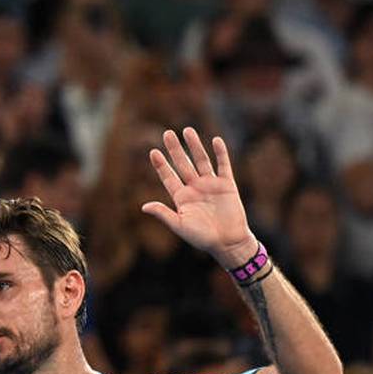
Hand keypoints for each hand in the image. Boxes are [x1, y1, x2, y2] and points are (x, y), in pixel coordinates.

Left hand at [142, 128, 256, 265]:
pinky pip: (223, 165)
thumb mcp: (180, 226)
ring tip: (187, 130)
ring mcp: (211, 185)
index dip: (161, 165)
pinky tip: (215, 140)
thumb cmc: (202, 238)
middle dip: (175, 149)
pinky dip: (220, 153)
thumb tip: (144, 206)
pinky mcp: (227, 185)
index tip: (153, 152)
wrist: (228, 243)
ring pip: (201, 161)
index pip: (168, 177)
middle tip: (167, 133)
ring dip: (195, 146)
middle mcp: (195, 188)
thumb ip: (164, 214)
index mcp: (182, 198)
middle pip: (183, 164)